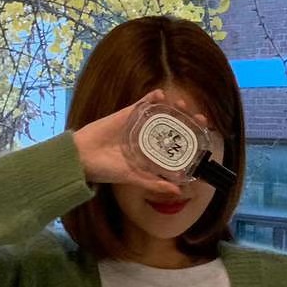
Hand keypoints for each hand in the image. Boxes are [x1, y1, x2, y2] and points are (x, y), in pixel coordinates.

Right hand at [72, 88, 211, 195]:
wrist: (83, 156)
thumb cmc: (107, 170)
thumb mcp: (134, 178)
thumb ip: (154, 183)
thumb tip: (178, 192)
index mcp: (152, 155)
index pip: (176, 146)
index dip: (190, 140)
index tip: (203, 137)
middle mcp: (148, 139)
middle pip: (173, 127)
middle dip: (187, 121)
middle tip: (199, 118)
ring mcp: (139, 125)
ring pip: (161, 113)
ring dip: (173, 107)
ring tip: (182, 104)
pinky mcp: (127, 114)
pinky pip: (142, 103)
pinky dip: (152, 98)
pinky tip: (161, 95)